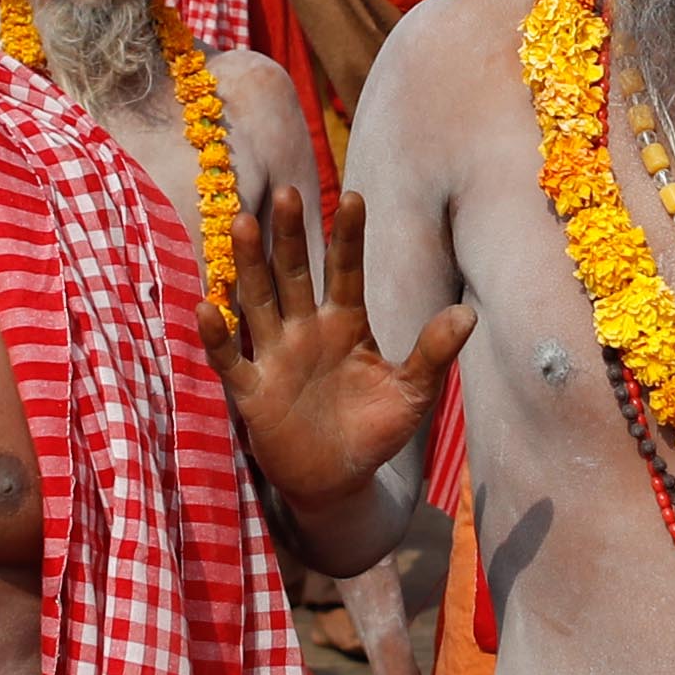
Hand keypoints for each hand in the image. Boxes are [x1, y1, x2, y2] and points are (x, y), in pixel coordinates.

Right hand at [204, 185, 466, 517]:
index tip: (354, 196)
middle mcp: (306, 330)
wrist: (339, 483)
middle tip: (288, 191)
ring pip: (259, 301)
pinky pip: (232, 359)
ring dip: (251, 265)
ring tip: (244, 223)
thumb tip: (468, 315)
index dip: (349, 236)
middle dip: (291, 235)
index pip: (345, 270)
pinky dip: (219, 335)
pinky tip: (207, 306)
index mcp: (346, 323)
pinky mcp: (253, 392)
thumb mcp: (412, 395)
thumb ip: (433, 354)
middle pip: (295, 273)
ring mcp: (276, 357)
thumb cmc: (375, 431)